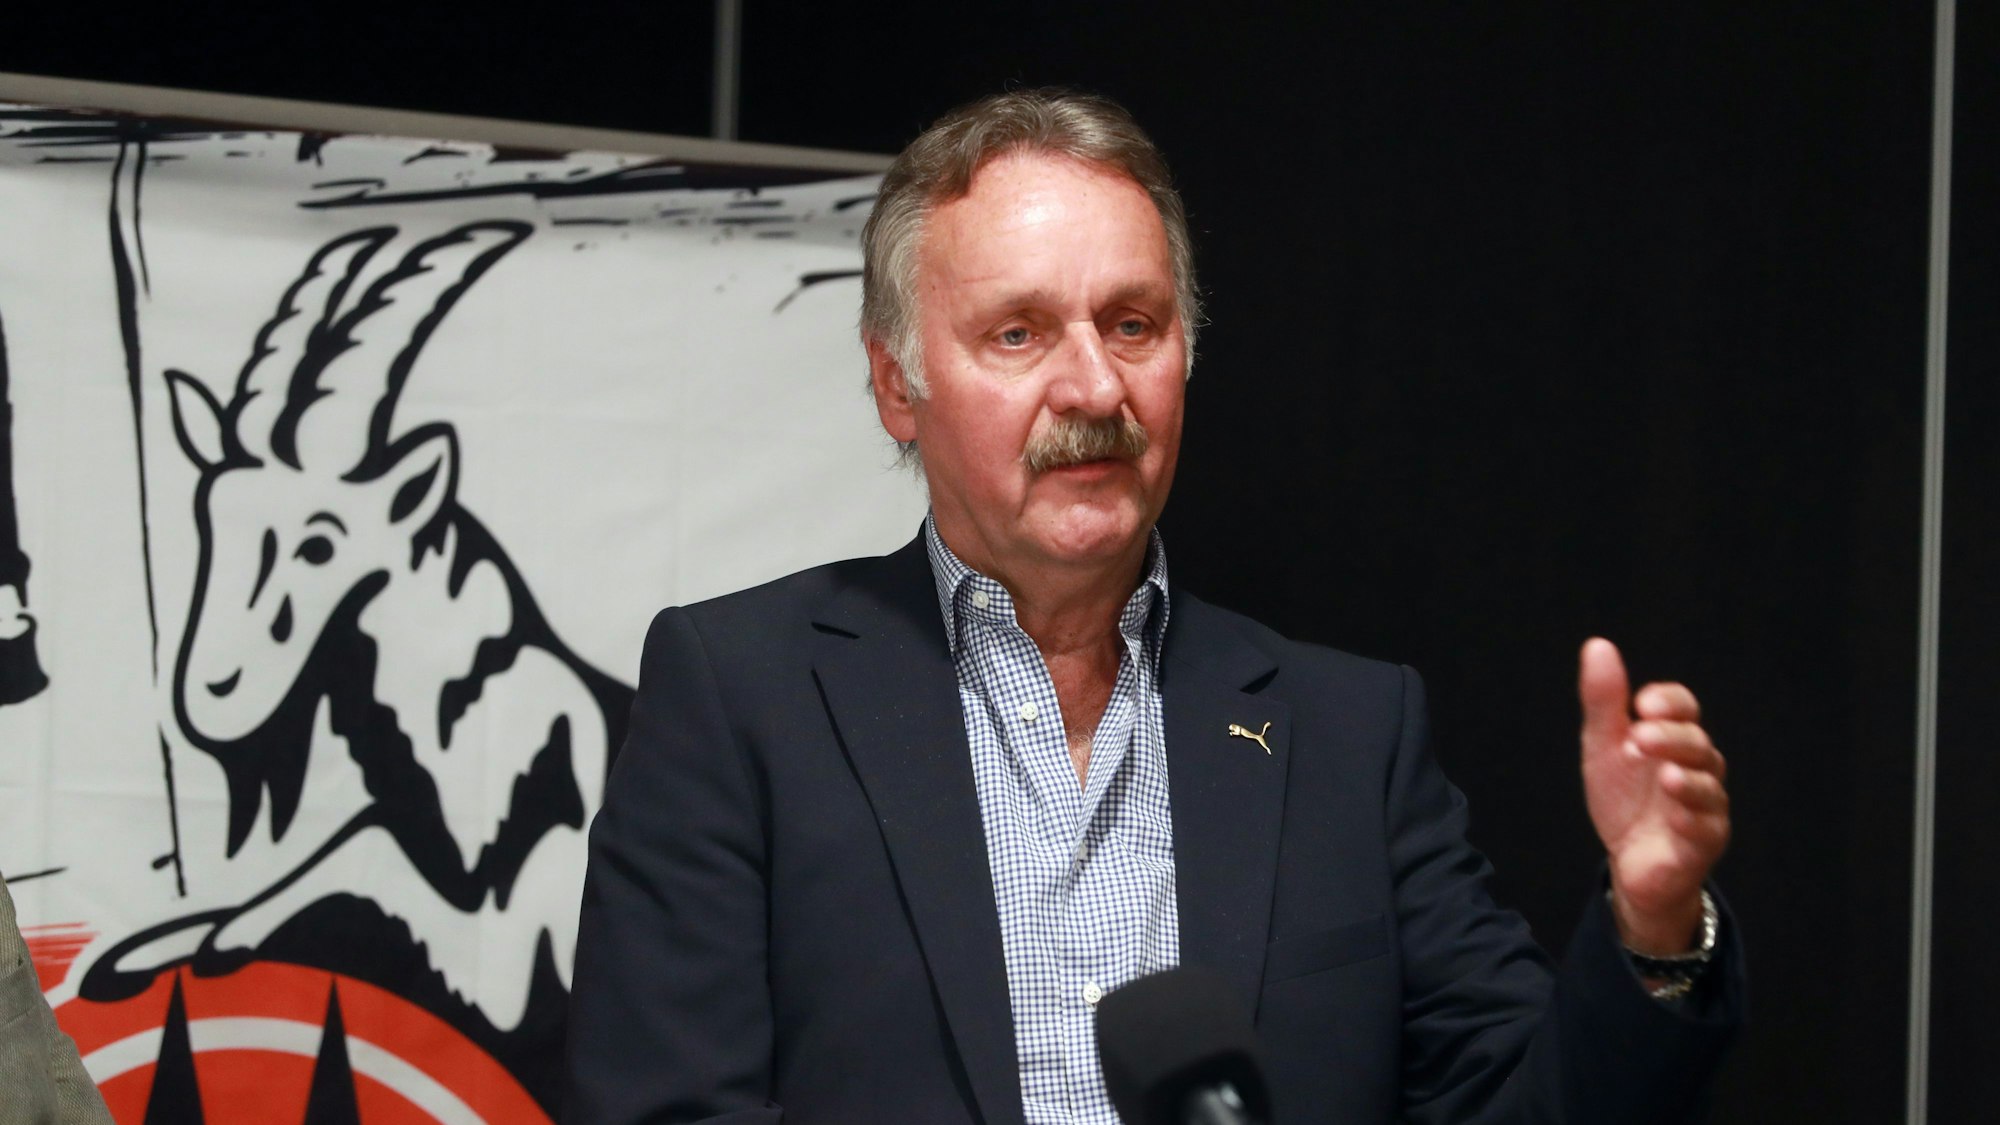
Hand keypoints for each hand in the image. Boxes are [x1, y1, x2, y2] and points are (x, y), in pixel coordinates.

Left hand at [1578, 638, 1729, 955]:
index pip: (1683, 707)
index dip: (1669, 701)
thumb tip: (1598, 646)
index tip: (1642, 703)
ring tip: (1666, 774)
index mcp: (1673, 738)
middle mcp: (1697, 767)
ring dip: (1688, 778)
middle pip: (1696, 743)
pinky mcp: (1703, 843)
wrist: (1629, 861)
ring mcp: (1705, 805)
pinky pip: (1705, 830)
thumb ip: (1604, 702)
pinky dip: (1692, 820)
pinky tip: (1676, 816)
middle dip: (1671, 737)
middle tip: (1641, 736)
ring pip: (1708, 786)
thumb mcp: (1604, 747)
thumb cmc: (1624, 799)